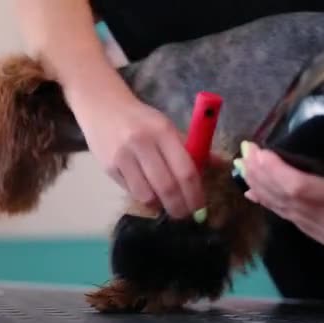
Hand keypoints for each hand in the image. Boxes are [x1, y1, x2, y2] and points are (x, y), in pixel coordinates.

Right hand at [77, 95, 204, 218]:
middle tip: (185, 214)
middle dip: (180, 206)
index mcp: (163, 131)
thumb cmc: (142, 120)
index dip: (195, 193)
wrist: (102, 106)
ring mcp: (123, 156)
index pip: (186, 170)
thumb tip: (221, 163)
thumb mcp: (168, 127)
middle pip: (167, 187)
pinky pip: (132, 192)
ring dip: (161, 206)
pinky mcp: (108, 167)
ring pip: (148, 195)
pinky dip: (145, 199)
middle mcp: (142, 143)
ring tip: (168, 206)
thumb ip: (192, 147)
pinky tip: (150, 196)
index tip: (200, 206)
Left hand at [239, 141, 323, 254]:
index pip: (298, 187)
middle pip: (286, 201)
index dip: (273, 170)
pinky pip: (293, 222)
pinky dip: (274, 206)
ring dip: (263, 190)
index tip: (259, 150)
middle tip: (246, 154)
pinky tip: (259, 194)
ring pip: (285, 213)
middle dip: (261, 176)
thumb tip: (308, 139)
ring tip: (246, 171)